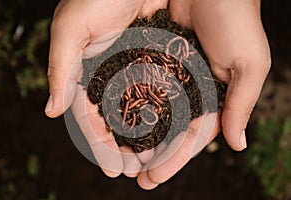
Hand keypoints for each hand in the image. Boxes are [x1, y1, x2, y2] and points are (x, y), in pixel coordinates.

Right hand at [44, 0, 168, 176]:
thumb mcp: (70, 29)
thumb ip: (60, 69)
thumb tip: (51, 111)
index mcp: (87, 75)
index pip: (90, 119)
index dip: (100, 146)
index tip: (112, 169)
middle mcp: (110, 77)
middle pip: (116, 122)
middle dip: (124, 149)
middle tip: (135, 172)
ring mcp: (133, 72)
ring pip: (138, 113)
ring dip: (145, 139)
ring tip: (152, 163)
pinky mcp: (154, 62)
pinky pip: (158, 94)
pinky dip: (162, 116)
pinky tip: (170, 134)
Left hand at [137, 0, 270, 188]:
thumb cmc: (238, 20)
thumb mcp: (249, 64)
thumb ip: (241, 104)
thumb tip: (237, 144)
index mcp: (214, 98)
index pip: (192, 138)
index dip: (174, 160)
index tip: (153, 179)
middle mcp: (190, 91)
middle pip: (168, 131)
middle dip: (153, 155)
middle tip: (133, 177)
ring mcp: (171, 76)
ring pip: (152, 113)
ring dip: (137, 135)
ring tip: (120, 157)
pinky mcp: (154, 59)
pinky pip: (139, 86)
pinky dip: (129, 104)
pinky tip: (114, 121)